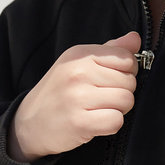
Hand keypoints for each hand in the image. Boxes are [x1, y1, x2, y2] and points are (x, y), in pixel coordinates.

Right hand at [9, 32, 140, 160]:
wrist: (29, 122)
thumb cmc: (59, 92)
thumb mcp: (79, 64)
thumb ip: (109, 51)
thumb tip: (135, 38)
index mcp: (80, 55)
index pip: (126, 59)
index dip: (126, 73)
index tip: (110, 81)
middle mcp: (78, 72)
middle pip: (129, 82)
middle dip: (121, 93)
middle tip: (100, 99)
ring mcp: (77, 97)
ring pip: (126, 101)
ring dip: (117, 110)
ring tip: (97, 110)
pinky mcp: (79, 122)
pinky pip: (116, 121)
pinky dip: (110, 126)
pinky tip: (95, 123)